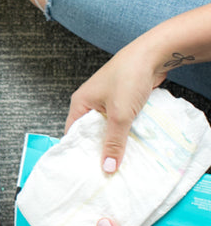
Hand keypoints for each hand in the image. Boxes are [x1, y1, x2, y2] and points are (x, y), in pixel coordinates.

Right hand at [65, 42, 165, 172]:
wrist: (152, 56)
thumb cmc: (128, 80)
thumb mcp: (120, 115)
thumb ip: (114, 142)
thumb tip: (107, 168)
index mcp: (80, 103)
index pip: (73, 132)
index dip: (79, 150)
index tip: (86, 169)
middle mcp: (90, 102)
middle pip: (91, 131)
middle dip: (100, 148)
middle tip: (106, 169)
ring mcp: (107, 100)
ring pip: (108, 127)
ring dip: (116, 140)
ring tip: (121, 160)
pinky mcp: (122, 99)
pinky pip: (120, 121)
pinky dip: (126, 131)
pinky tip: (133, 144)